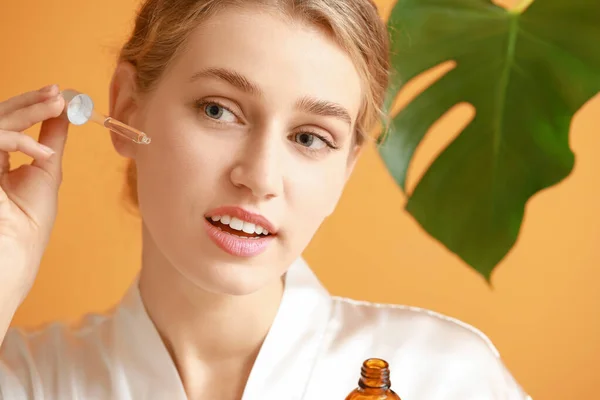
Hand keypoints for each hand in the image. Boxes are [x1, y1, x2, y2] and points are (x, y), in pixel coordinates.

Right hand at [0, 84, 67, 300]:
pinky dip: (18, 141)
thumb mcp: (46, 171)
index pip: (7, 121)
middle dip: (28, 102)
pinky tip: (43, 152)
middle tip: (56, 93)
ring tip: (57, 105)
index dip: (29, 105)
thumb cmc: (30, 220)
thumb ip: (50, 139)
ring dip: (27, 111)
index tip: (56, 93)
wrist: (16, 251)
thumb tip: (64, 113)